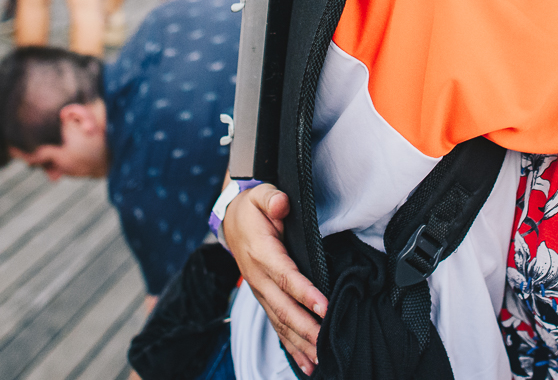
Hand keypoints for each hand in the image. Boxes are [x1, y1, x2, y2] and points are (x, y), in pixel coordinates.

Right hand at [223, 184, 326, 374]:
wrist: (231, 220)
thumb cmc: (252, 208)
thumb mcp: (260, 194)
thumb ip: (271, 198)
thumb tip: (281, 204)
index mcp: (262, 253)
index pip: (286, 276)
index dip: (305, 293)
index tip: (324, 307)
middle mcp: (259, 278)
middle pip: (283, 307)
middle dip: (305, 327)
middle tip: (326, 342)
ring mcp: (260, 291)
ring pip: (280, 322)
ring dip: (299, 342)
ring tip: (319, 360)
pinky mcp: (264, 298)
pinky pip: (276, 325)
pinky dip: (290, 345)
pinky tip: (306, 362)